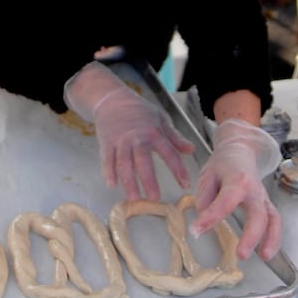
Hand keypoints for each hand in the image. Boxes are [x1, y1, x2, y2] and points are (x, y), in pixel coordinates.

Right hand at [64, 62, 193, 199]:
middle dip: (149, 180)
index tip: (185, 184)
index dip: (178, 169)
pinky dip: (108, 172)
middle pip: (143, 161)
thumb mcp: (160, 119)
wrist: (113, 99)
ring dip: (129, 181)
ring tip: (134, 198)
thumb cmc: (139, 110)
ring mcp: (121, 141)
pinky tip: (112, 185)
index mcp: (154, 133)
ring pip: (124, 163)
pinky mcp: (106, 143)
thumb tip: (191, 150)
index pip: (169, 153)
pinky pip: (107, 159)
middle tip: (155, 198)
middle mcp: (137, 138)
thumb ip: (175, 137)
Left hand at [190, 119, 281, 261]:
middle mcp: (254, 190)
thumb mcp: (207, 175)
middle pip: (258, 214)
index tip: (196, 231)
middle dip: (252, 235)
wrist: (240, 151)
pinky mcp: (266, 205)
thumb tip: (204, 221)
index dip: (211, 217)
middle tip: (241, 255)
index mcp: (237, 180)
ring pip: (274, 219)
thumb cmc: (222, 164)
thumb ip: (205, 198)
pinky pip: (275, 221)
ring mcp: (263, 198)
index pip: (226, 201)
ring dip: (272, 239)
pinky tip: (267, 252)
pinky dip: (274, 238)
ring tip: (264, 257)